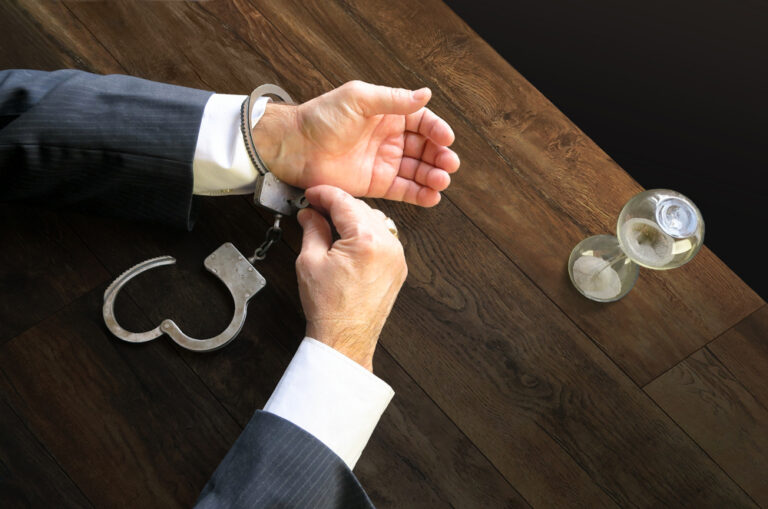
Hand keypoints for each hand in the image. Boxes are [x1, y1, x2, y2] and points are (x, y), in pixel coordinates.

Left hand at [251, 80, 459, 206]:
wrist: (294, 146)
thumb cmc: (320, 118)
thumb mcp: (359, 99)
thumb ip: (393, 99)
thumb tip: (425, 93)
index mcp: (387, 115)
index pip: (422, 121)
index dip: (437, 130)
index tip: (446, 139)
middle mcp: (388, 139)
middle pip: (424, 148)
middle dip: (439, 157)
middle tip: (448, 164)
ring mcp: (383, 163)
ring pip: (417, 171)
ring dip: (433, 176)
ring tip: (442, 182)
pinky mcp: (375, 185)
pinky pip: (403, 191)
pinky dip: (419, 195)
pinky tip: (432, 197)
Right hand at [295, 185, 406, 370]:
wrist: (345, 338)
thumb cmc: (329, 307)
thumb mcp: (310, 261)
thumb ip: (313, 229)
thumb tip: (311, 213)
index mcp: (367, 240)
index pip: (344, 202)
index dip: (323, 194)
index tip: (311, 194)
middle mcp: (388, 245)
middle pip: (361, 208)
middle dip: (338, 205)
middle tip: (315, 209)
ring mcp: (397, 257)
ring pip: (375, 221)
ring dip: (354, 218)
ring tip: (331, 226)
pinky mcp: (398, 268)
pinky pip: (383, 238)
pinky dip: (366, 234)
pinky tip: (348, 241)